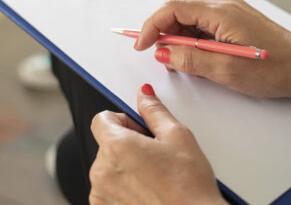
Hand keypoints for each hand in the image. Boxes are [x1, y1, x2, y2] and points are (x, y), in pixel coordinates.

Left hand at [89, 84, 224, 204]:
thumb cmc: (189, 187)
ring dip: (125, 169)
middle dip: (127, 146)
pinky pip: (108, 192)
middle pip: (107, 145)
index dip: (123, 121)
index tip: (140, 130)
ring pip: (108, 169)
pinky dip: (123, 190)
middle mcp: (101, 172)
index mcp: (115, 147)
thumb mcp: (177, 136)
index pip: (102, 119)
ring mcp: (101, 195)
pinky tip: (147, 193)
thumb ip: (154, 110)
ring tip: (154, 178)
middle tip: (155, 157)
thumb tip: (144, 94)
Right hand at [135, 0, 290, 98]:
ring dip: (180, 39)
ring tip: (184, 64)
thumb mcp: (226, 71)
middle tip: (163, 60)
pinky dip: (194, 40)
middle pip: (179, 11)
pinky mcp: (235, 20)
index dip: (152, 26)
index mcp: (220, 11)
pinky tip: (199, 59)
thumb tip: (163, 54)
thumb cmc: (275, 70)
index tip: (142, 46)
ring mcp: (230, 11)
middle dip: (165, 34)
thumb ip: (189, 60)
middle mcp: (223, 5)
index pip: (172, 9)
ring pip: (190, 19)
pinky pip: (204, 25)